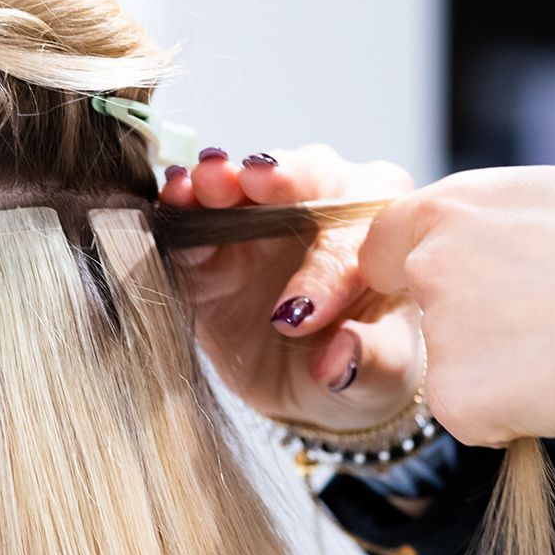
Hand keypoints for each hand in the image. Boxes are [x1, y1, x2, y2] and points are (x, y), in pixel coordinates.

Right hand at [161, 146, 423, 431]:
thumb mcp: (381, 375)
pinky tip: (173, 200)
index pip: (358, 238)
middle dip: (278, 178)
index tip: (299, 315)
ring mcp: (262, 218)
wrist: (316, 379)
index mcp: (382, 230)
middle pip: (307, 176)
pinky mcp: (210, 244)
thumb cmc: (366, 361)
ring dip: (222, 180)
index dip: (325, 272)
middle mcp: (325, 206)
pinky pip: (194, 216)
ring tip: (203, 182)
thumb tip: (336, 362)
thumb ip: (368, 363)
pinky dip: (181, 207)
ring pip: (246, 182)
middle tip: (255, 179)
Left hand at [360, 165, 554, 445]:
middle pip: (421, 304)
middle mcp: (429, 268)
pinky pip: (469, 411)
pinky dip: (503, 412)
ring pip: (450, 359)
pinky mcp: (454, 399)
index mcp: (448, 209)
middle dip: (462, 317)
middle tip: (531, 322)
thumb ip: (491, 214)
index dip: (410, 266)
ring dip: (489, 365)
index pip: (383, 243)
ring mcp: (439, 335)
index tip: (451, 283)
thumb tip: (472, 228)